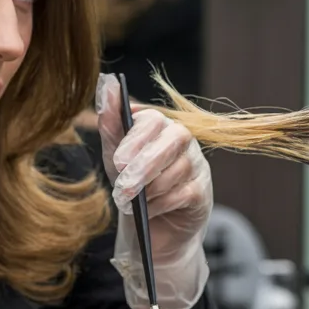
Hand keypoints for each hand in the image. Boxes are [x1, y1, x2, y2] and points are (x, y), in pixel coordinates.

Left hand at [95, 74, 212, 308]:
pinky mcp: (202, 191)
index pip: (155, 119)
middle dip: (146, 163)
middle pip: (175, 138)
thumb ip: (111, 123)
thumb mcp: (115, 156)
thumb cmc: (133, 182)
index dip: (137, 138)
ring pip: (180, 168)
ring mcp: (196, 165)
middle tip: (123, 185)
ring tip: (130, 201)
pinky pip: (185, 193)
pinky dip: (162, 203)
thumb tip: (106, 84)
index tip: (118, 159)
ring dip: (151, 188)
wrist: (152, 224)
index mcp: (160, 126)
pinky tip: (147, 211)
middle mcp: (182, 140)